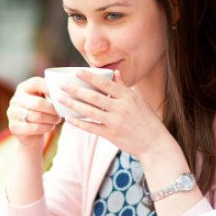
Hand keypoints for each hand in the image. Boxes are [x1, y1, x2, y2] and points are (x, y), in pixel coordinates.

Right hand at [7, 77, 60, 151]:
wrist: (30, 135)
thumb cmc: (41, 113)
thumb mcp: (44, 100)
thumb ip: (51, 93)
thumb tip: (66, 90)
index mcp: (23, 88)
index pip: (36, 83)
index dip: (49, 88)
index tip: (61, 95)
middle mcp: (15, 99)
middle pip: (38, 102)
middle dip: (52, 109)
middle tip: (60, 114)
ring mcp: (12, 113)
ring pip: (37, 116)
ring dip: (51, 119)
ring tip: (57, 120)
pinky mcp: (13, 126)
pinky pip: (34, 128)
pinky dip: (46, 128)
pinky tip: (51, 127)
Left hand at [56, 71, 174, 162]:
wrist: (154, 144)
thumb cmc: (147, 120)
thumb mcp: (138, 100)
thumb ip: (124, 87)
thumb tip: (114, 72)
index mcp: (128, 96)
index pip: (106, 84)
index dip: (90, 77)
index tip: (76, 71)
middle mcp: (121, 108)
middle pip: (94, 96)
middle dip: (76, 90)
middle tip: (62, 85)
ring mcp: (116, 122)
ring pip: (90, 111)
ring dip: (74, 105)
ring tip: (61, 100)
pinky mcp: (111, 135)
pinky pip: (92, 128)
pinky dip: (79, 123)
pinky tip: (69, 119)